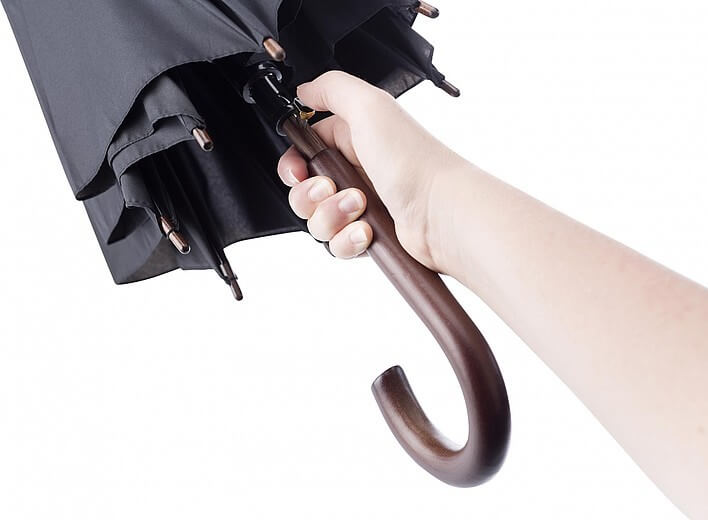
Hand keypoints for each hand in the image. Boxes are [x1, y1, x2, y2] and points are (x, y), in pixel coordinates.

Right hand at [277, 71, 463, 268]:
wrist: (442, 213)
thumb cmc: (414, 162)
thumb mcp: (370, 106)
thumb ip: (332, 88)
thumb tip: (304, 90)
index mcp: (353, 138)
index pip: (304, 152)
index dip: (293, 165)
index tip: (298, 171)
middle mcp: (356, 171)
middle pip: (304, 191)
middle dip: (310, 195)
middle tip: (332, 188)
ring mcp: (362, 205)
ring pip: (317, 221)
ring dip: (331, 217)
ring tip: (360, 207)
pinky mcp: (369, 235)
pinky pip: (337, 245)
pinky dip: (347, 240)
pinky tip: (366, 231)